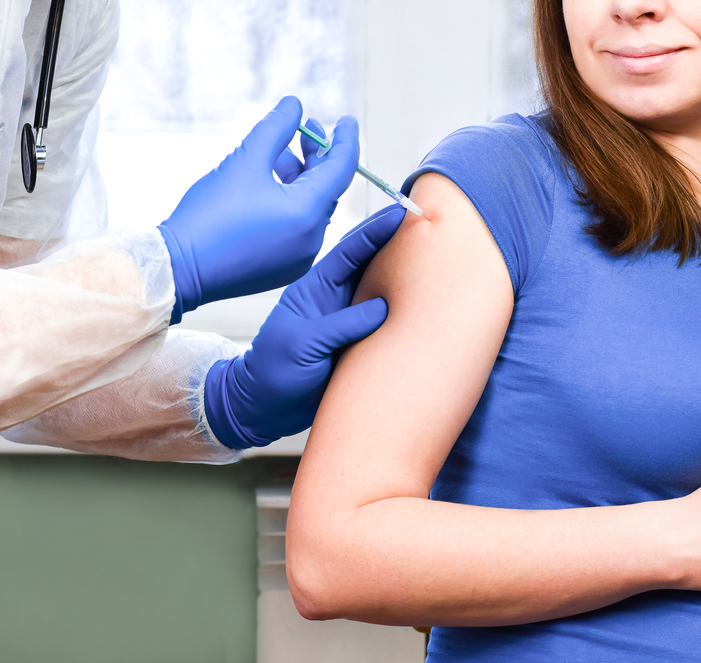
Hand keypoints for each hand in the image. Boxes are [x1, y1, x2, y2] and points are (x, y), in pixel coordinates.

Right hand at [158, 96, 359, 322]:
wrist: (178, 268)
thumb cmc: (211, 214)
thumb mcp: (245, 160)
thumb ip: (275, 128)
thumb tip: (295, 105)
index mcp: (308, 213)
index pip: (342, 169)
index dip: (346, 140)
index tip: (347, 120)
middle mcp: (312, 239)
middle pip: (326, 188)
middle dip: (318, 156)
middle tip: (308, 128)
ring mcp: (300, 257)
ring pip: (310, 208)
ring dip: (301, 178)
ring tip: (280, 153)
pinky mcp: (284, 267)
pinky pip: (298, 228)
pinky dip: (291, 202)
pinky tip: (269, 184)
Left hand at [203, 205, 405, 448]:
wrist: (265, 410)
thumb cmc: (271, 373)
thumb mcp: (302, 344)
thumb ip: (340, 324)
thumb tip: (382, 308)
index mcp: (316, 290)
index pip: (350, 252)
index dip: (376, 231)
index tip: (400, 213)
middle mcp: (336, 301)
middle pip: (372, 266)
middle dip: (398, 246)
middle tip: (426, 228)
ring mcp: (349, 322)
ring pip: (383, 293)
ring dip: (406, 280)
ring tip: (434, 262)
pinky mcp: (360, 345)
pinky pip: (387, 325)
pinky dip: (406, 316)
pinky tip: (426, 308)